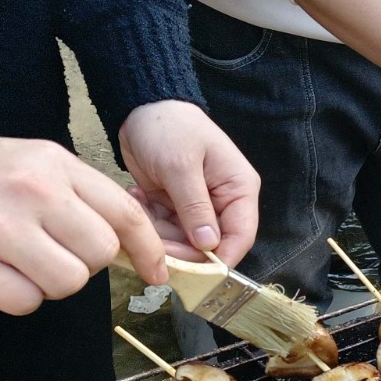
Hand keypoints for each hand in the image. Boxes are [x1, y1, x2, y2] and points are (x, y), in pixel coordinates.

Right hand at [0, 136, 169, 314]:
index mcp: (51, 162)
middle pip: (101, 253)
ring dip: (50, 283)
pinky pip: (25, 302)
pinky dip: (14, 298)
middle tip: (51, 252)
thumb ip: (72, 190)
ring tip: (17, 262)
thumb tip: (121, 234)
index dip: (149, 248)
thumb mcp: (22, 159)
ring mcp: (0, 229)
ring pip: (69, 283)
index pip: (125, 212)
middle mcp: (32, 191)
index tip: (157, 271)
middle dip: (84, 263)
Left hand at [119, 101, 260, 266]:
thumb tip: (208, 246)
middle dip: (180, 246)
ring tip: (141, 204)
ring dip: (159, 231)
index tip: (196, 273)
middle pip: (210, 244)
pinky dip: (150, 220)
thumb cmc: (170, 129)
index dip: (221, 259)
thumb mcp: (181, 167)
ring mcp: (199, 205)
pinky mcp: (176, 206)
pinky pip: (166, 228)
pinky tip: (139, 196)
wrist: (141, 108)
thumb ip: (195, 208)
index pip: (241, 235)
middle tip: (151, 239)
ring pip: (184, 240)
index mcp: (238, 189)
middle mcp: (223, 202)